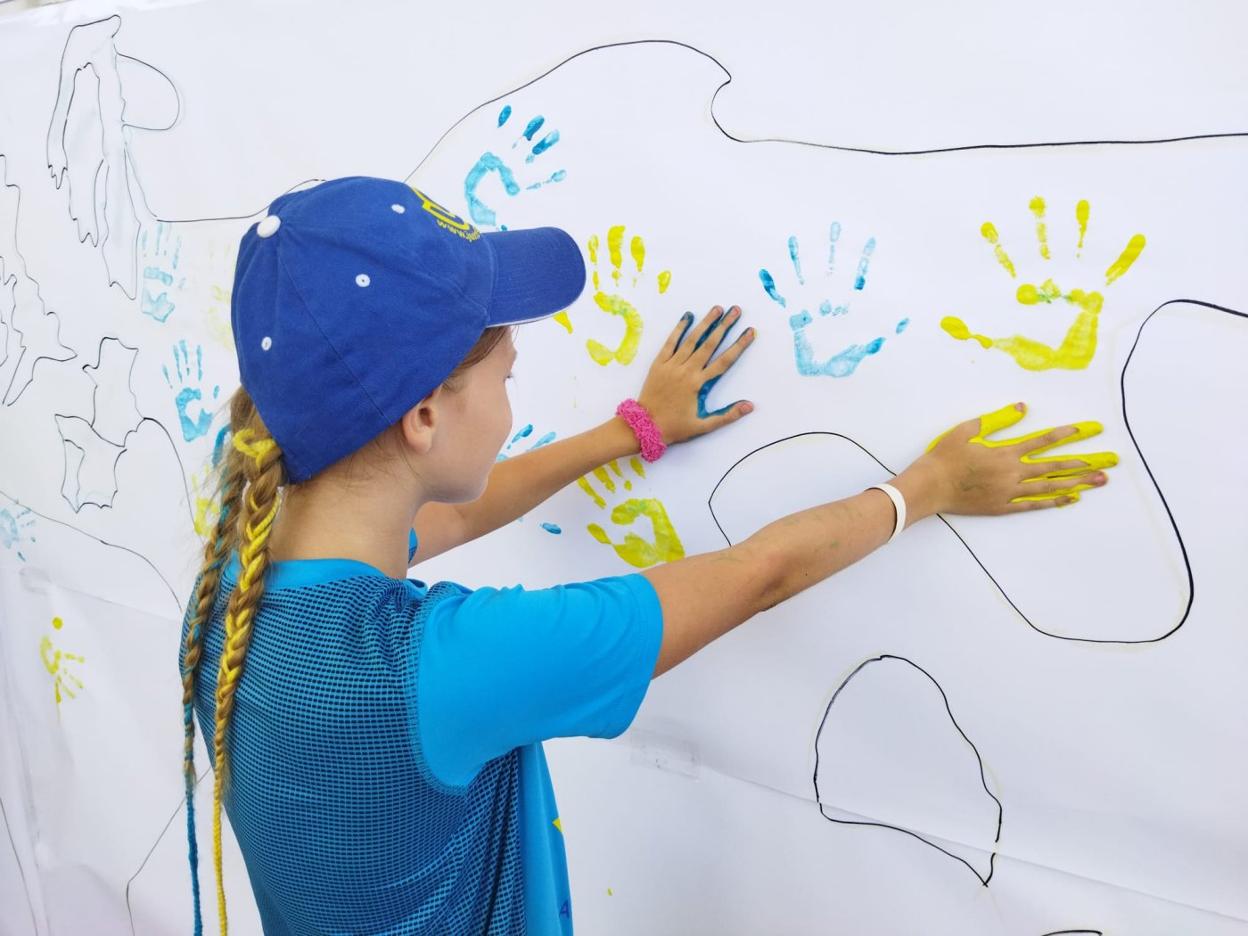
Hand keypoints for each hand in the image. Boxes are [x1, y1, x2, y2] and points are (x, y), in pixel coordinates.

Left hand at [635, 306, 754, 444]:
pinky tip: (687, 316)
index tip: (749, 332)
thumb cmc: (674, 427)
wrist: (644, 426)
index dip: (739, 346)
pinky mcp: (658, 364)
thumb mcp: (703, 425)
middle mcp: (686, 371)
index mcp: (698, 384)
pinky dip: (678, 329)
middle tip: (735, 311)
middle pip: (709, 344)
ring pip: (691, 340)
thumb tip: (750, 406)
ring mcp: (671, 365)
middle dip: (724, 326)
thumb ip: (727, 415)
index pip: (724, 361)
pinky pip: (670, 343)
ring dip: (705, 323)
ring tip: (717, 309)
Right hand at [895, 402, 1117, 518]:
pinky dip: (1054, 501)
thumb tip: (1022, 407)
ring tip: (1101, 480)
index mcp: (1005, 453)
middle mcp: (1012, 473)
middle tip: (1110, 459)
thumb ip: (996, 419)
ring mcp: (1009, 492)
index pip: (1043, 441)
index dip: (1067, 434)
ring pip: (1051, 487)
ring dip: (1078, 483)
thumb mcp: (967, 430)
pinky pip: (1034, 504)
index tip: (1089, 429)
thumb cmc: (944, 457)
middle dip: (1085, 461)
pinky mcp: (1003, 507)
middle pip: (1056, 466)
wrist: (929, 487)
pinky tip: (1072, 498)